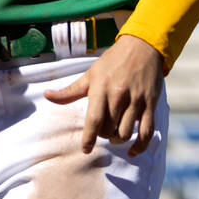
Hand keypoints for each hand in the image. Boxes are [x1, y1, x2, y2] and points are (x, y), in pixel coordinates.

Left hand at [44, 35, 163, 156]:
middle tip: (102, 130)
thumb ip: (70, 91)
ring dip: (118, 140)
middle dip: (103, 135)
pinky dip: (140, 146)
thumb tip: (47, 96)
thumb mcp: (90, 74)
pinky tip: (132, 151)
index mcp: (101, 88)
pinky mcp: (150, 104)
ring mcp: (136, 100)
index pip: (94, 119)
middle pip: (108, 129)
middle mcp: (119, 95)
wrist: (142, 46)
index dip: (89, 138)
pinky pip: (147, 131)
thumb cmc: (113, 62)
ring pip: (126, 133)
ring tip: (114, 135)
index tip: (86, 149)